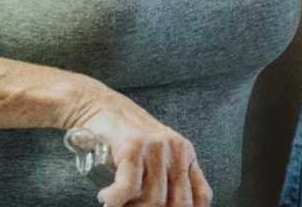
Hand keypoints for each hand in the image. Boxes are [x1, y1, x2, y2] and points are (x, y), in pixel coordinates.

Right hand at [71, 87, 212, 206]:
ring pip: (154, 199)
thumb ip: (165, 177)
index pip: (201, 195)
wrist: (100, 105)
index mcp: (185, 155)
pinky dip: (115, 199)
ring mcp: (156, 147)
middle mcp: (176, 150)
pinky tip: (106, 198)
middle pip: (179, 203)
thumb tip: (162, 206)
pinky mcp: (133, 146)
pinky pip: (129, 188)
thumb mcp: (155, 155)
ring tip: (117, 205)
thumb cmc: (124, 136)